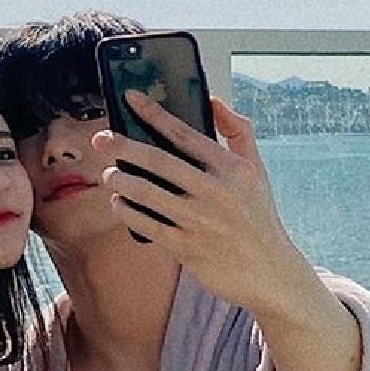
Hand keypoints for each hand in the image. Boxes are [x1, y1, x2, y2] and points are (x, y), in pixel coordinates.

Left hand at [92, 93, 307, 318]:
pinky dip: (127, 211)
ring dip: (120, 180)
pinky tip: (118, 203)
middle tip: (100, 139)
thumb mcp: (257, 170)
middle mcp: (215, 191)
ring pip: (146, 192)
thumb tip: (212, 100)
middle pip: (158, 160)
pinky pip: (146, 224)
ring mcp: (199, 220)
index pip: (185, 133)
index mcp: (233, 168)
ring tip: (109, 174)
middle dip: (123, 146)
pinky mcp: (186, 247)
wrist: (269, 272)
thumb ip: (238, 131)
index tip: (131, 98)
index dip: (154, 113)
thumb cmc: (258, 218)